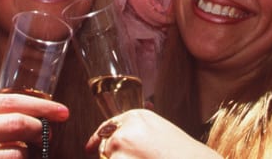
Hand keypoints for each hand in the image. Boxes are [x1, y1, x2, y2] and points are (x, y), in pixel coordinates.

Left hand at [86, 109, 220, 158]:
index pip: (107, 127)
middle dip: (114, 157)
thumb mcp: (160, 131)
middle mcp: (124, 130)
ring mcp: (119, 148)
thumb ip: (137, 131)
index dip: (96, 140)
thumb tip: (115, 138)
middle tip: (138, 158)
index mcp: (136, 117)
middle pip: (105, 147)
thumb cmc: (182, 153)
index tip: (89, 148)